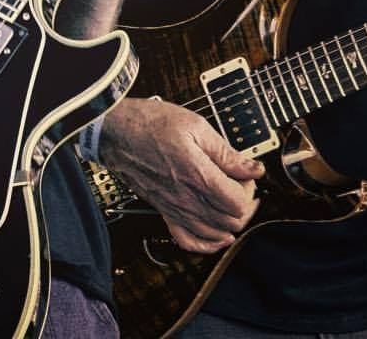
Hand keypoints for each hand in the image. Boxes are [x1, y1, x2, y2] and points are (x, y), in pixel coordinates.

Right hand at [101, 96, 263, 251]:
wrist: (114, 130)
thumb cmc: (148, 123)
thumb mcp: (193, 125)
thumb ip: (225, 151)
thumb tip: (253, 168)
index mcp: (197, 175)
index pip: (240, 202)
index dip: (249, 188)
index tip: (245, 174)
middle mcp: (187, 197)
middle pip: (232, 221)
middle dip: (244, 204)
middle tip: (239, 184)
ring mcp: (174, 207)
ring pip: (215, 234)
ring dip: (230, 222)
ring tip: (229, 202)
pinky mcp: (162, 210)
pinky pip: (188, 241)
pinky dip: (207, 244)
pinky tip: (215, 234)